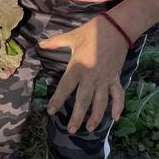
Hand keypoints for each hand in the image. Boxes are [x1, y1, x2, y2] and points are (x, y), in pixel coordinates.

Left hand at [40, 16, 128, 133]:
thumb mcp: (72, 36)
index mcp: (78, 67)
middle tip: (71, 130)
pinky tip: (115, 118)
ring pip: (100, 102)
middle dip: (77, 117)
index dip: (57, 100)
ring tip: (90, 128)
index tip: (51, 111)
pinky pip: (118, 95)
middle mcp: (91, 77)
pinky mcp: (115, 78)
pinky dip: (118, 107)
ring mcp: (105, 79)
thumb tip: (40, 44)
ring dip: (96, 116)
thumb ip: (56, 42)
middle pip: (83, 101)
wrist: (117, 28)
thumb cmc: (92, 31)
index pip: (65, 87)